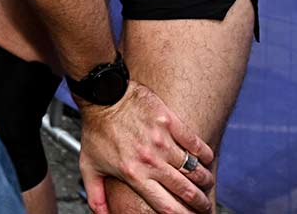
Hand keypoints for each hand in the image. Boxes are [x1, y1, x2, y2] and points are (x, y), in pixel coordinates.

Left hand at [78, 81, 215, 213]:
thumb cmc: (96, 129)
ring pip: (194, 169)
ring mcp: (162, 141)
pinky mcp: (170, 122)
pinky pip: (195, 143)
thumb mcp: (89, 166)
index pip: (167, 206)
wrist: (103, 95)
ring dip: (204, 180)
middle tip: (205, 205)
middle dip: (200, 203)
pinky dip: (205, 154)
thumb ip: (96, 195)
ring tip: (206, 183)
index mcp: (134, 174)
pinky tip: (206, 159)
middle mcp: (151, 161)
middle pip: (186, 191)